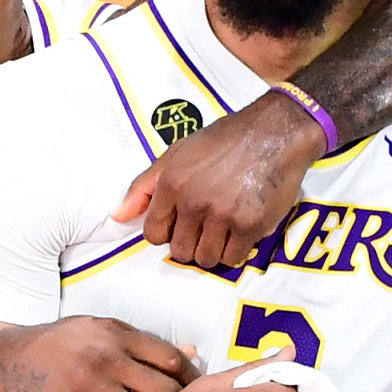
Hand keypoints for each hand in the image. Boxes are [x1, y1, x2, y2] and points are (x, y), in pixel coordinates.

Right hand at [0, 317, 200, 391]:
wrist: (5, 362)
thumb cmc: (57, 344)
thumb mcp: (97, 331)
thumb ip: (140, 342)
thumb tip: (189, 351)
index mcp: (115, 332)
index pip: (169, 358)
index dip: (190, 378)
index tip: (197, 390)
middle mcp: (105, 356)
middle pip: (162, 390)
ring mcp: (89, 386)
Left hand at [113, 91, 325, 267]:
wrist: (274, 132)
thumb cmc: (224, 140)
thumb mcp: (177, 153)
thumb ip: (144, 186)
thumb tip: (118, 217)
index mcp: (171, 183)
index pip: (153, 234)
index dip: (168, 232)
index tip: (182, 224)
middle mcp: (193, 201)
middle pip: (180, 251)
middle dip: (191, 243)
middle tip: (207, 226)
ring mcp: (222, 214)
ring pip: (206, 259)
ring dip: (214, 249)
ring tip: (224, 229)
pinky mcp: (250, 224)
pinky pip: (233, 258)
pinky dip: (236, 249)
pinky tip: (241, 229)